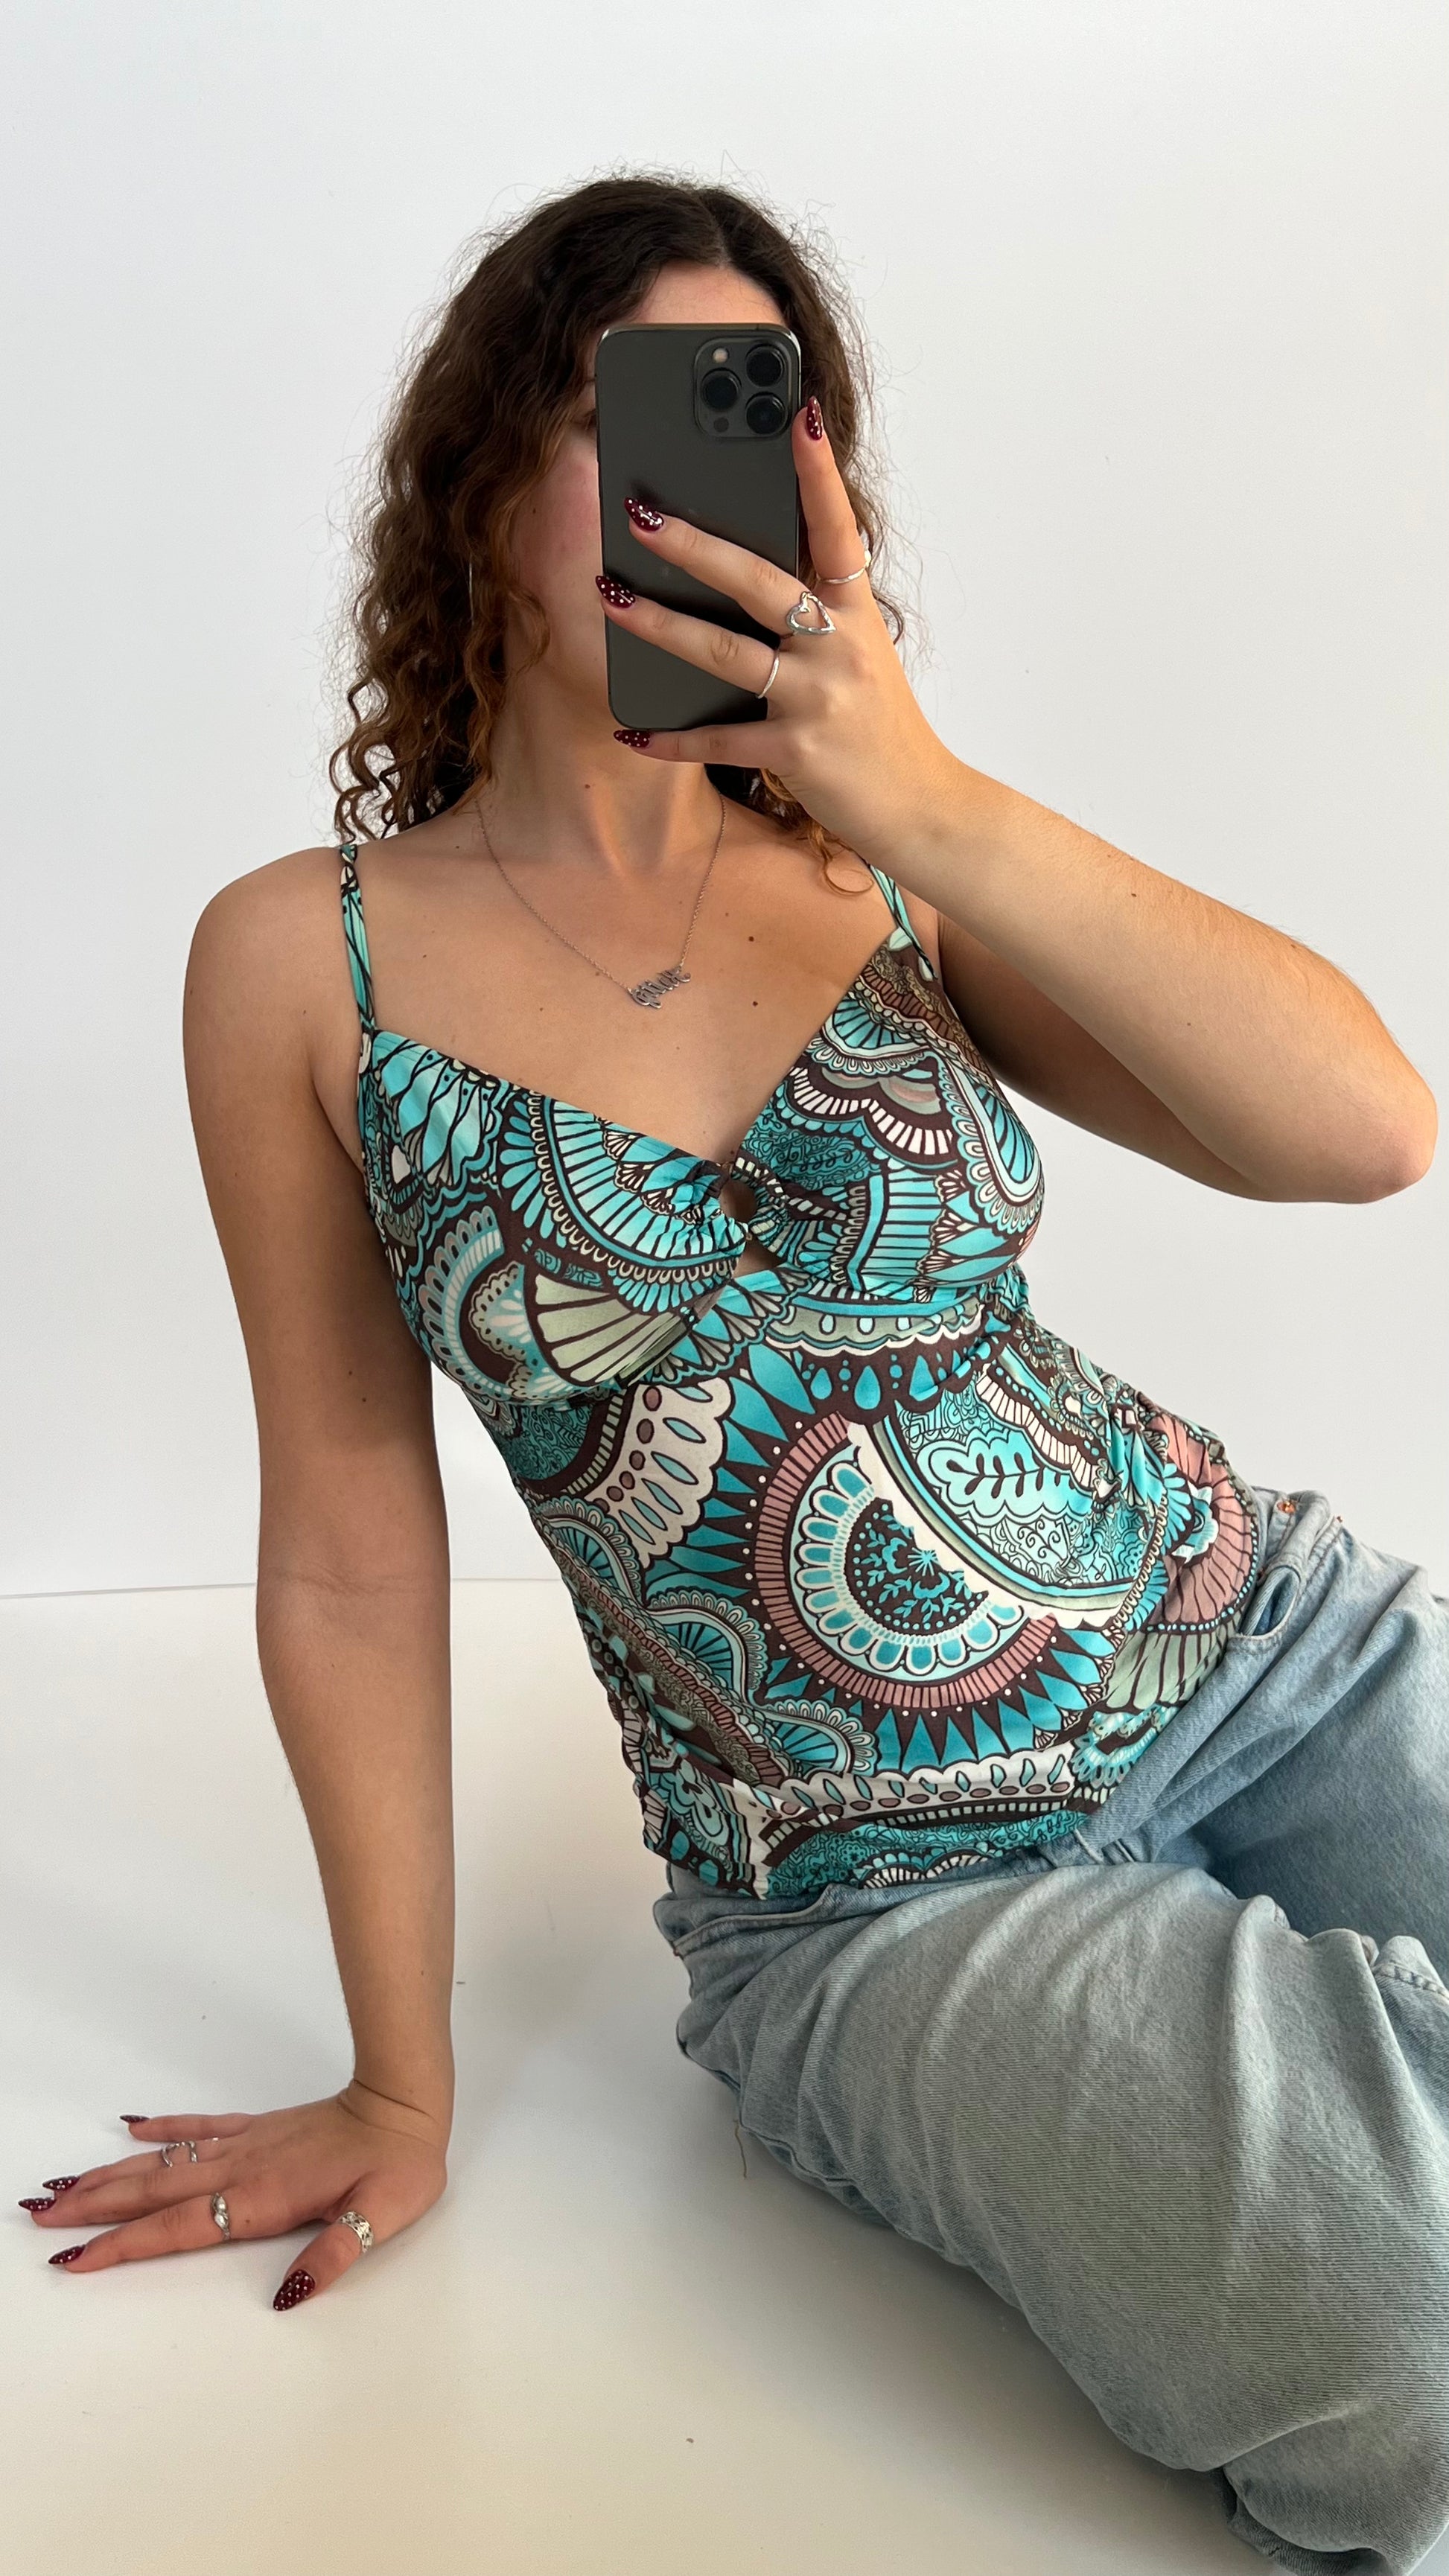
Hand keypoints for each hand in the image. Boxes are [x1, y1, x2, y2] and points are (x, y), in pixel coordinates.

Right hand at [19, 2082, 447, 2307]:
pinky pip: (200, 2127)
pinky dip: (163, 2127)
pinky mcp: (260, 2127)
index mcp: (262, 2199)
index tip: (76, 2260)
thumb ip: (333, 2256)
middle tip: (38, 2215)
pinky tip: (130, 2126)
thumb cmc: (397, 2165)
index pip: (178, 2229)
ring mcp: (246, 2145)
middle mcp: (242, 2169)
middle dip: (94, 2208)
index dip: (125, 2246)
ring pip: (164, 2162)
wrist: (406, 2102)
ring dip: (112, 2174)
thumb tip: (288, 2297)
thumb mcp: (379, 2218)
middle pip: (153, 2192)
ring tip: (64, 2185)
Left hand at [597, 395, 960, 866]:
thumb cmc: (879, 726)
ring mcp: (818, 698)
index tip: (798, 413)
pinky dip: (671, 739)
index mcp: (857, 613)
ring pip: (725, 653)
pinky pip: (719, 738)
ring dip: (660, 624)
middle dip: (694, 544)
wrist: (923, 806)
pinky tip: (630, 731)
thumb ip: (816, 613)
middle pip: (757, 582)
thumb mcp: (861, 656)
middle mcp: (840, 646)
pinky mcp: (796, 751)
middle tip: (639, 511)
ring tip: (610, 596)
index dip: (818, 472)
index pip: (836, 528)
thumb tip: (739, 570)